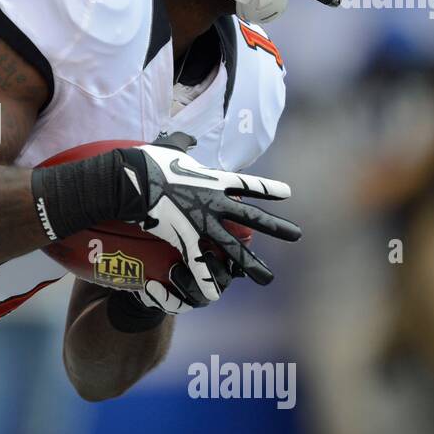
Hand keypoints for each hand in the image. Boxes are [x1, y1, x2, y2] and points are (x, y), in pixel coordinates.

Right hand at [121, 131, 300, 301]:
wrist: (137, 180)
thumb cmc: (151, 161)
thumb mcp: (171, 146)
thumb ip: (183, 142)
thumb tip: (187, 139)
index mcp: (215, 180)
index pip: (250, 184)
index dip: (269, 188)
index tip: (288, 193)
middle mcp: (216, 203)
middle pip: (253, 218)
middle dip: (277, 227)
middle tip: (296, 235)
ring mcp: (203, 224)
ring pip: (234, 249)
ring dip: (251, 264)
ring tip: (267, 278)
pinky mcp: (185, 239)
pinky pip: (199, 264)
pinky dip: (205, 280)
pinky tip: (213, 295)